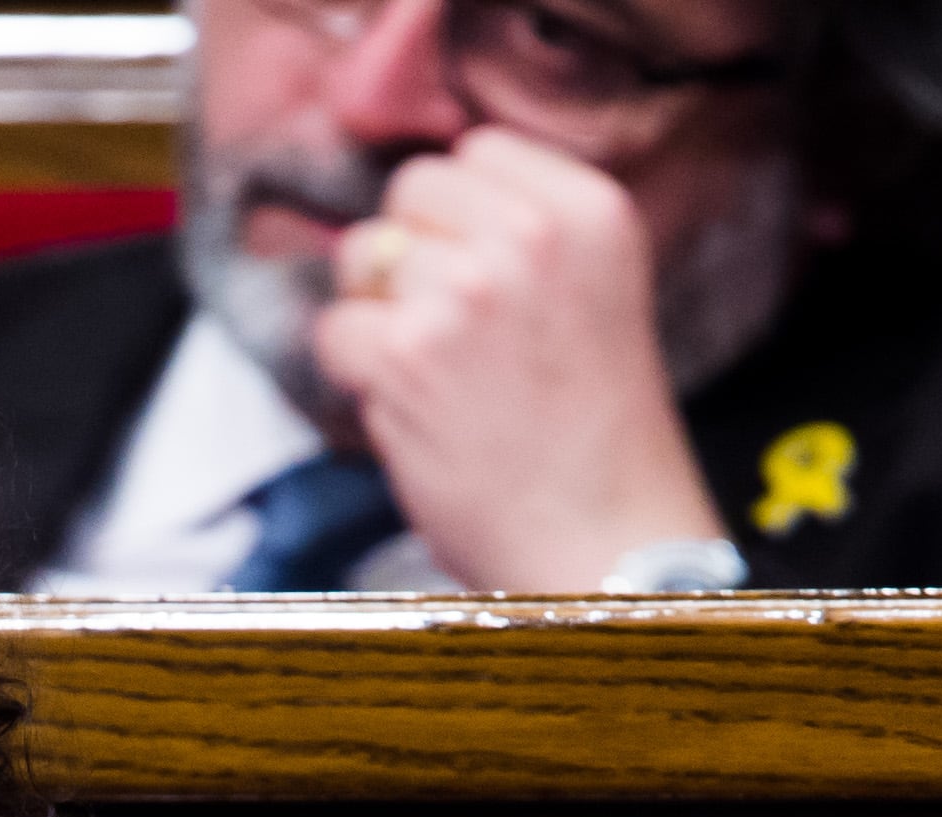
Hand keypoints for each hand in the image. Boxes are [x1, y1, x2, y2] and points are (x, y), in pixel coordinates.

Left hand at [306, 127, 731, 594]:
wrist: (605, 541)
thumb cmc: (599, 434)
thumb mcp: (596, 290)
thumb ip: (526, 230)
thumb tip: (423, 202)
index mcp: (592, 211)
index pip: (477, 149)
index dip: (460, 212)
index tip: (482, 270)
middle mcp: (530, 237)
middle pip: (411, 190)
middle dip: (411, 252)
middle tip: (453, 327)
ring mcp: (464, 291)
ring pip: (362, 257)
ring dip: (381, 315)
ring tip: (441, 375)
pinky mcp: (406, 354)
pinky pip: (336, 330)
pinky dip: (358, 374)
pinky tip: (415, 410)